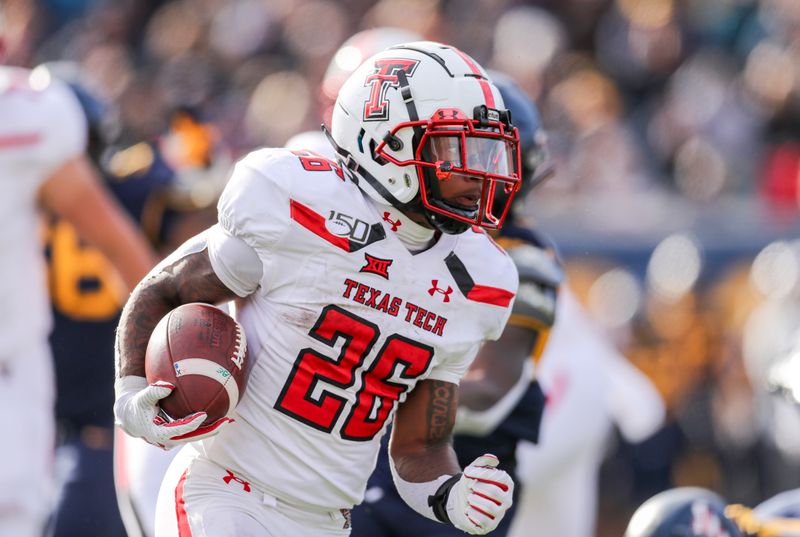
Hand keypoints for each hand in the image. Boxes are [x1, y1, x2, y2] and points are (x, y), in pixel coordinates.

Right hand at [113, 376, 230, 449]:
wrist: (131, 417)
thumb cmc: (138, 404)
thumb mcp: (142, 397)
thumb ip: (154, 391)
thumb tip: (170, 386)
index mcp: (158, 432)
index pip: (177, 430)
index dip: (190, 423)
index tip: (203, 414)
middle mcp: (168, 440)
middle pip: (193, 436)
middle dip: (210, 430)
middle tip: (226, 421)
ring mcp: (174, 440)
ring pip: (196, 436)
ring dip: (212, 429)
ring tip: (229, 419)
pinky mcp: (179, 436)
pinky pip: (195, 432)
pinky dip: (207, 426)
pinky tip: (222, 417)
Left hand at [446, 454, 513, 534]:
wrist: (460, 503)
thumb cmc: (470, 485)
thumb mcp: (473, 471)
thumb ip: (482, 462)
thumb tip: (494, 459)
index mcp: (507, 485)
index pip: (500, 478)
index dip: (483, 474)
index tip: (467, 472)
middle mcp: (507, 500)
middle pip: (494, 492)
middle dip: (478, 487)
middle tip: (470, 486)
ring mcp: (500, 514)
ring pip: (490, 507)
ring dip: (475, 500)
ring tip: (469, 498)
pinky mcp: (492, 525)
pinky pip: (483, 520)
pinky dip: (472, 513)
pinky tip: (468, 509)